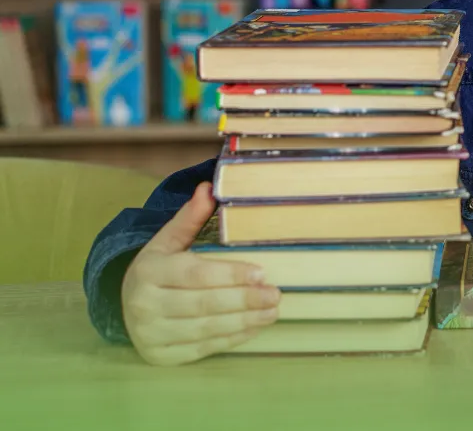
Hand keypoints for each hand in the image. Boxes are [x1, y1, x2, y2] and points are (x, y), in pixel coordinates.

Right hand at [121, 182, 279, 365]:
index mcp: (150, 271)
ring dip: (244, 321)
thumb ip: (190, 217)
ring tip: (272, 311)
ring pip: (206, 329)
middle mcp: (145, 306)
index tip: (262, 273)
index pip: (196, 274)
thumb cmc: (158, 268)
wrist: (125, 305)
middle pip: (203, 304)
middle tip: (275, 295)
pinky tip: (254, 327)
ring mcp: (151, 335)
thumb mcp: (167, 240)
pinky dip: (232, 338)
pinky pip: (203, 348)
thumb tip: (209, 188)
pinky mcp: (161, 357)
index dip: (231, 274)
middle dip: (244, 300)